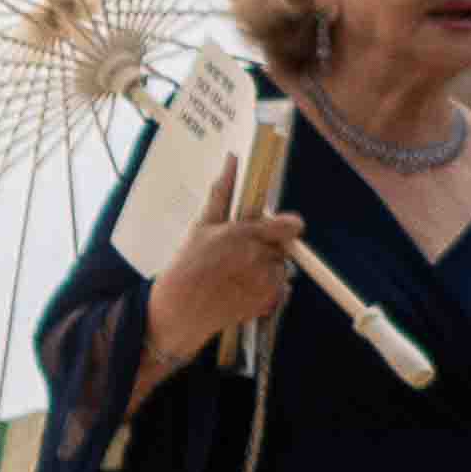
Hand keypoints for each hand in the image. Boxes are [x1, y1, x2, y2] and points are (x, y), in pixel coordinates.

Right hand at [142, 207, 295, 367]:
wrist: (179, 311)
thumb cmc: (187, 266)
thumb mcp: (202, 225)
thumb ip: (222, 192)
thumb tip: (232, 159)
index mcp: (245, 233)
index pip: (290, 226)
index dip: (286, 227)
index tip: (277, 230)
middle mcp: (259, 256)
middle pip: (283, 248)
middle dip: (267, 250)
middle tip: (240, 258)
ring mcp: (265, 281)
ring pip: (281, 268)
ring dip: (267, 271)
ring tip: (238, 277)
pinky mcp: (267, 301)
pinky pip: (280, 290)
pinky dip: (267, 290)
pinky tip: (242, 291)